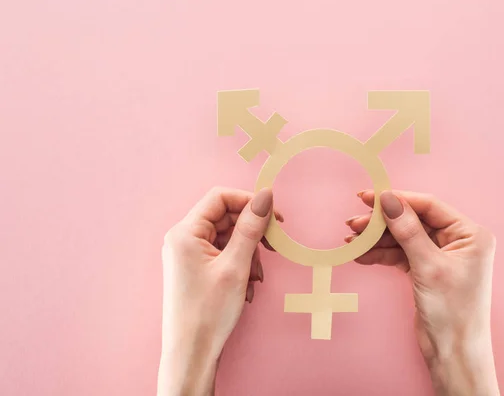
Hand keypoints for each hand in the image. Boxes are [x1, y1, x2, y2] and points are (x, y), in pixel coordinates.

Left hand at [157, 187, 279, 395]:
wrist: (191, 353)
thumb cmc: (208, 312)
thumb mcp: (236, 266)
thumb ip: (250, 228)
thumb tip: (265, 196)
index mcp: (185, 232)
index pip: (220, 197)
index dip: (249, 202)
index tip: (274, 217)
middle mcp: (182, 238)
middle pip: (225, 217)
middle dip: (251, 233)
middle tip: (273, 248)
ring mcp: (188, 254)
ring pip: (227, 237)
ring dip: (248, 253)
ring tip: (256, 278)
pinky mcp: (195, 268)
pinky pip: (223, 254)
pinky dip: (240, 265)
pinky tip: (247, 286)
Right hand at [346, 190, 499, 395]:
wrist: (452, 354)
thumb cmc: (452, 311)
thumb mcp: (428, 266)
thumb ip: (407, 230)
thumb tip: (388, 199)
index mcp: (469, 234)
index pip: (429, 206)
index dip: (398, 200)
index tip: (369, 198)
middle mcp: (458, 241)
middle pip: (413, 221)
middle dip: (383, 222)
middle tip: (354, 222)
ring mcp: (441, 255)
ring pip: (403, 237)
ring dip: (378, 239)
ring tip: (352, 240)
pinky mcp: (426, 270)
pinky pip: (401, 254)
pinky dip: (381, 254)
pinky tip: (361, 254)